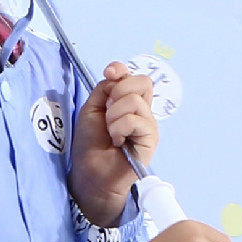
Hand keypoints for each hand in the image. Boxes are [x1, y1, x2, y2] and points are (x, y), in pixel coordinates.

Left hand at [69, 61, 158, 226]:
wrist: (90, 172)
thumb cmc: (90, 144)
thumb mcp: (92, 108)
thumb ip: (104, 89)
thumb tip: (116, 75)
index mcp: (127, 102)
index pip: (133, 76)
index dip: (121, 69)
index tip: (108, 73)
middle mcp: (141, 111)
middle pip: (142, 82)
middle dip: (119, 91)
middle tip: (108, 113)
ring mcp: (148, 124)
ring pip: (135, 101)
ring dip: (114, 116)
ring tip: (110, 133)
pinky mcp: (151, 138)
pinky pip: (136, 120)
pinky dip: (119, 128)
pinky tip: (118, 142)